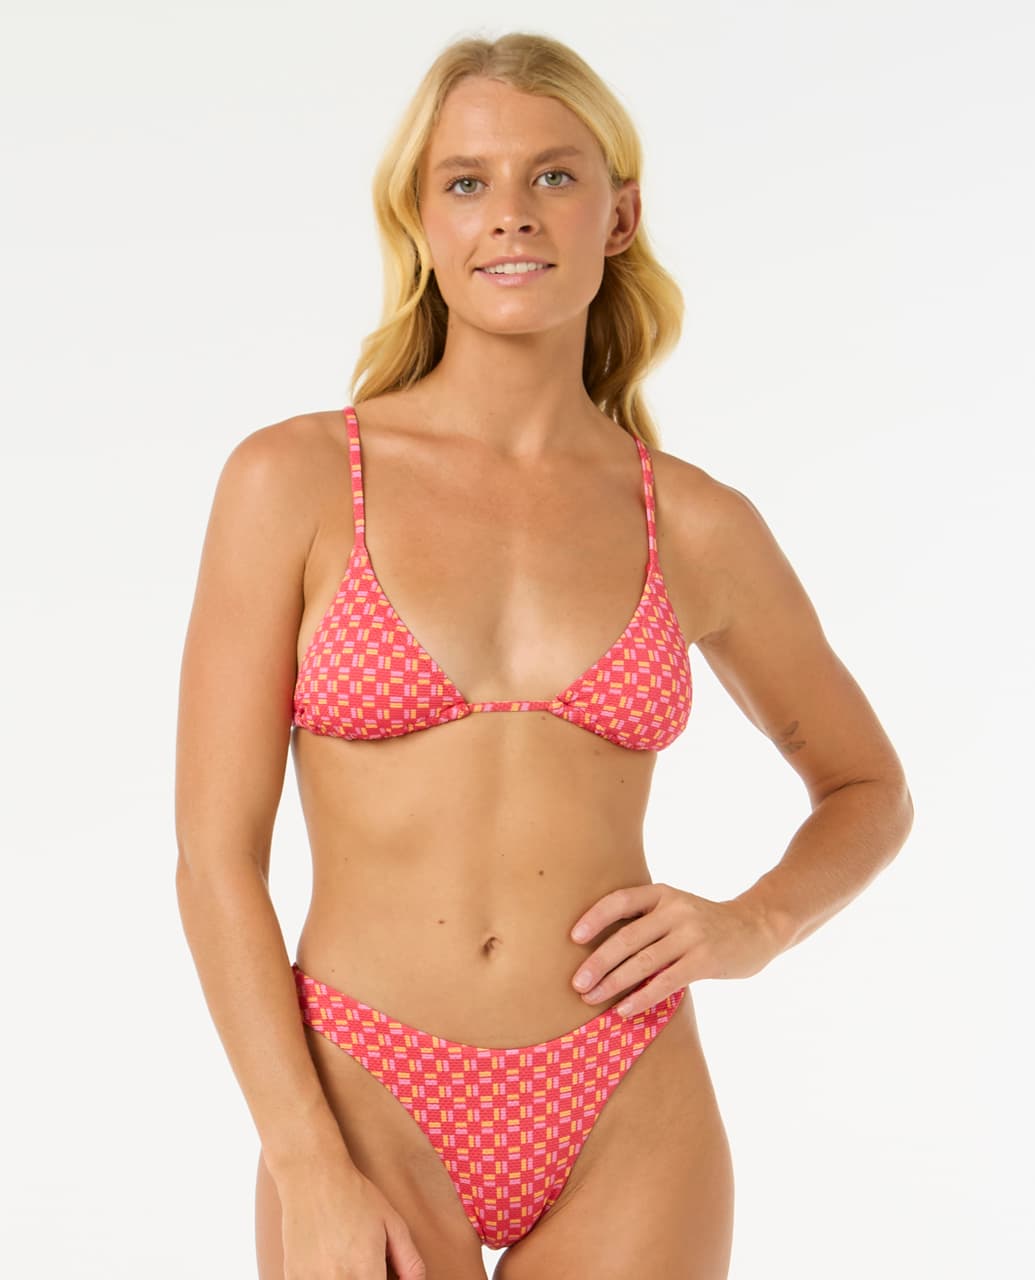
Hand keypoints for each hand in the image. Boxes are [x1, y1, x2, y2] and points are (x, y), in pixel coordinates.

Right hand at [278, 1162, 425, 1278]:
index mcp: (366, 1270)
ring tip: (348, 1264)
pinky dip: (324, 1279)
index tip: (382, 1274)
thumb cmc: (356, 1196)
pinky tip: (329, 1265)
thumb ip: (409, 1262)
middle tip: (367, 1266)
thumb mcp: (393, 1224)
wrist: (313, 1177)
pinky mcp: (294, 1278)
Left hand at [568, 882, 781, 1017]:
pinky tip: (625, 1010)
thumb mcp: (677, 907)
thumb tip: (600, 950)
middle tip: (577, 983)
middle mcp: (675, 910)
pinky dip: (642, 998)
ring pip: (643, 962)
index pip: (620, 901)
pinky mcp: (705, 960)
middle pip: (627, 937)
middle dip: (598, 963)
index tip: (573, 938)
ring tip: (592, 998)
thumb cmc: (705, 923)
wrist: (756, 927)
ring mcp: (692, 935)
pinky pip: (666, 982)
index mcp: (663, 893)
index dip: (595, 918)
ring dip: (614, 984)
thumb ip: (647, 920)